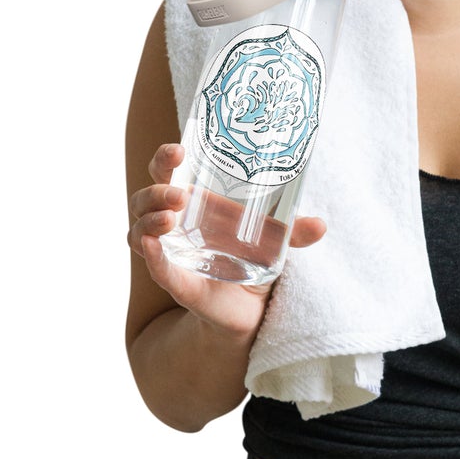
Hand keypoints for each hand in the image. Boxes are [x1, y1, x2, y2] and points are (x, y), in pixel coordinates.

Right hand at [126, 142, 328, 343]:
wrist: (251, 309)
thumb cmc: (253, 260)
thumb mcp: (276, 241)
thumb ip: (295, 232)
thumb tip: (320, 226)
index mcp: (194, 203)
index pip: (166, 172)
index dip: (165, 158)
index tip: (179, 149)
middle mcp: (174, 225)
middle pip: (145, 198)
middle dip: (158, 190)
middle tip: (181, 194)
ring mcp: (170, 253)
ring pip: (139, 230)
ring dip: (150, 220)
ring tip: (170, 218)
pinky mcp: (175, 282)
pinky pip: (155, 267)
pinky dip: (152, 256)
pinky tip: (154, 244)